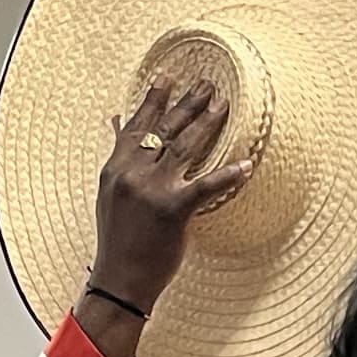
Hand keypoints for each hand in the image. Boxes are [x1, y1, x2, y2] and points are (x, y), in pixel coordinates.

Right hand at [80, 71, 259, 356]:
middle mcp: (132, 173)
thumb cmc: (118, 240)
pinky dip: (228, 175)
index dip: (155, 98)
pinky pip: (205, 187)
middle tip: (208, 83)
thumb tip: (116, 119)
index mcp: (116, 167)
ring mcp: (152, 190)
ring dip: (207, 123)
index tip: (170, 76)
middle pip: (165, 129)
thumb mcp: (110, 193)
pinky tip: (246, 164)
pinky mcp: (173, 211)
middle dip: (188, 103)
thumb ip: (119, 155)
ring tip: (224, 104)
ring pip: (185, 147)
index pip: (138, 123)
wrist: (119, 281)